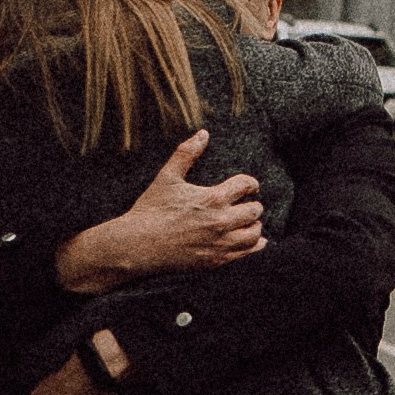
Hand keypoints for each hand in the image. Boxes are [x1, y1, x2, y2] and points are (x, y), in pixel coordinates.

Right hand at [53, 132, 263, 293]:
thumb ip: (186, 153)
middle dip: (254, 205)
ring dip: (255, 226)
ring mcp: (219, 243)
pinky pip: (245, 253)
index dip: (251, 183)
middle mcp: (220, 221)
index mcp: (212, 198)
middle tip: (249, 204)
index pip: (246, 186)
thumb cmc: (151, 209)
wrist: (138, 245)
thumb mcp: (167, 177)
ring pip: (254, 234)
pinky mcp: (215, 260)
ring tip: (251, 223)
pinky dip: (254, 246)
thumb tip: (203, 133)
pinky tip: (256, 242)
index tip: (250, 185)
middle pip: (254, 211)